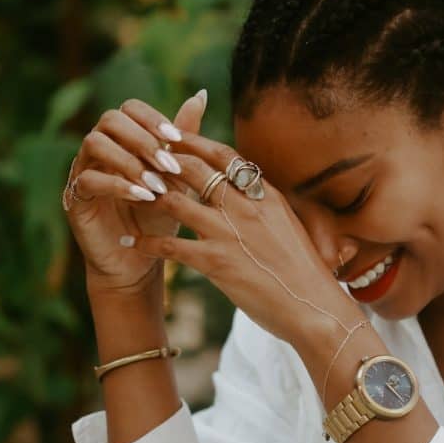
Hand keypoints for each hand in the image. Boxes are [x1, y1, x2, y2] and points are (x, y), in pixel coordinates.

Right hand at [64, 92, 206, 295]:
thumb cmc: (160, 216)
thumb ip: (183, 138)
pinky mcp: (75, 197)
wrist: (141, 260)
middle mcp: (99, 148)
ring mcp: (83, 170)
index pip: (130, 107)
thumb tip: (201, 94)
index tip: (176, 139)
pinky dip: (118, 186)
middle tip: (167, 163)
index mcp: (123, 138)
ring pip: (94, 143)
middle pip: (110, 119)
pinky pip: (88, 180)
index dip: (152, 118)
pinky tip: (143, 198)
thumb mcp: (178, 177)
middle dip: (142, 138)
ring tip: (155, 185)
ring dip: (130, 161)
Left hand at [119, 131, 363, 345]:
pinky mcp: (216, 263)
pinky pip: (171, 247)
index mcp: (264, 194)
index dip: (194, 141)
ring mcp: (229, 233)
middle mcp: (245, 206)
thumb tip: (245, 190)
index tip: (172, 134)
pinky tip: (130, 242)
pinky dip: (146, 243)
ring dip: (149, 195)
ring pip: (177, 201)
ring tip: (130, 193)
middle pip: (195, 169)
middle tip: (140, 156)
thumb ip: (263, 205)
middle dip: (164, 160)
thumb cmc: (303, 271)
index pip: (223, 155)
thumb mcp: (287, 225)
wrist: (314, 308)